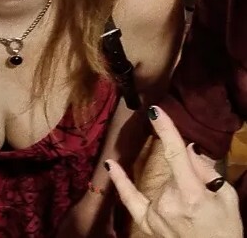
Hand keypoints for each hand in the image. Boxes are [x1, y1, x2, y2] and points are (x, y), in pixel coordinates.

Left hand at [106, 106, 242, 237]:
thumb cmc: (225, 231)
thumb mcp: (226, 198)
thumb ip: (205, 171)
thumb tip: (186, 148)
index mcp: (190, 194)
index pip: (175, 154)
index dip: (165, 130)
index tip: (154, 110)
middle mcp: (168, 203)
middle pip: (172, 171)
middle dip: (186, 174)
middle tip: (204, 195)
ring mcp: (155, 214)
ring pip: (160, 183)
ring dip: (173, 186)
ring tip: (192, 208)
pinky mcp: (147, 223)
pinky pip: (130, 199)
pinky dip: (120, 181)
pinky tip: (111, 164)